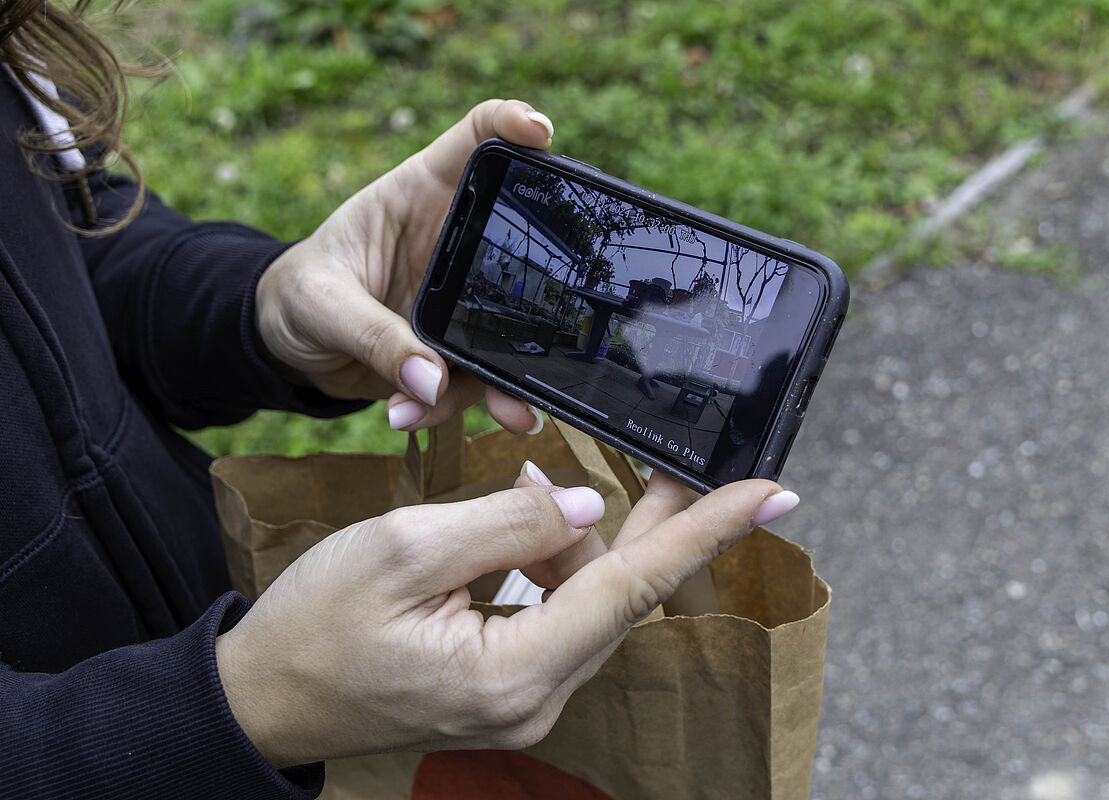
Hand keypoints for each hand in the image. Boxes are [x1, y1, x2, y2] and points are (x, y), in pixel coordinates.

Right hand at [214, 472, 799, 767]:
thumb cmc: (315, 622)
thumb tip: (585, 501)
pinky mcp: (508, 686)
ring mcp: (524, 699)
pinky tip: (518, 528)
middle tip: (684, 456)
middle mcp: (536, 698)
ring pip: (585, 596)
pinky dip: (549, 562)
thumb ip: (507, 522)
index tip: (771, 492)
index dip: (704, 532)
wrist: (262, 698)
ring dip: (570, 536)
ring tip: (523, 489)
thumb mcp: (404, 548)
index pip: (632, 585)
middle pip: (617, 589)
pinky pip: (556, 612)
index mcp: (514, 670)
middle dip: (641, 519)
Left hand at [254, 99, 555, 433]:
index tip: (540, 133)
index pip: (476, 142)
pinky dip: (447, 409)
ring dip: (510, 381)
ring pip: (510, 334)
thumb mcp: (321, 303)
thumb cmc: (299, 293)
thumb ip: (372, 335)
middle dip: (549, 292)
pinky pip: (471, 383)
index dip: (512, 126)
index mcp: (421, 196)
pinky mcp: (454, 349)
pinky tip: (403, 417)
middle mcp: (455, 244)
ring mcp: (462, 300)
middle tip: (562, 329)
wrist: (287, 346)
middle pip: (521, 249)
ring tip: (512, 417)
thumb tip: (432, 381)